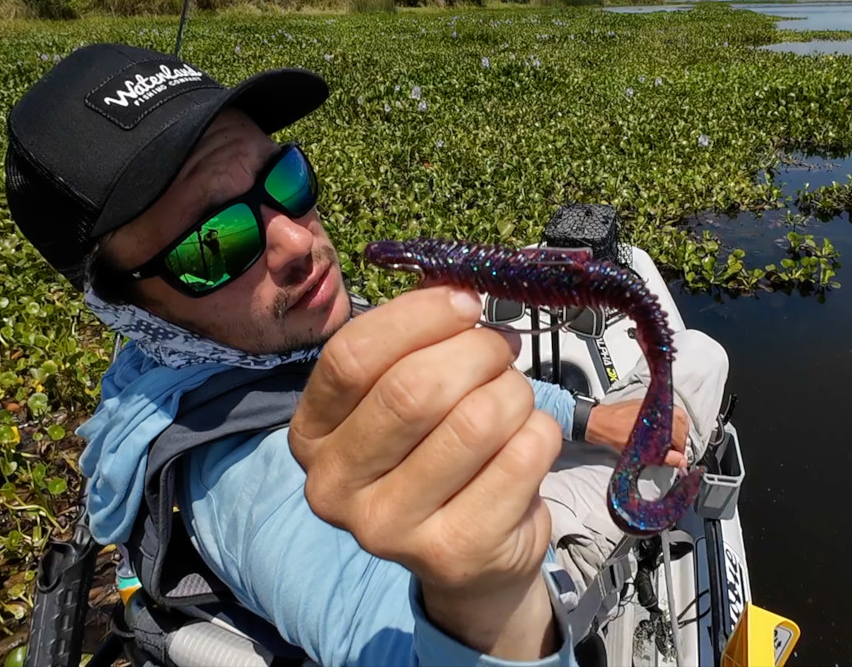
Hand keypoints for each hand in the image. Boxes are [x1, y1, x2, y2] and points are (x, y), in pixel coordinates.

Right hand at [288, 285, 561, 657]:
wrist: (467, 554)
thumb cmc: (432, 454)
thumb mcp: (399, 397)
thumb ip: (414, 346)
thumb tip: (459, 297)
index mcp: (311, 435)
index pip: (352, 357)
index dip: (417, 316)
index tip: (464, 302)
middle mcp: (334, 488)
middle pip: (413, 390)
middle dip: (476, 352)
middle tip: (500, 349)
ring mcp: (390, 530)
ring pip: (475, 421)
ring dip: (513, 392)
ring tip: (513, 399)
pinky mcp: (454, 554)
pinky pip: (520, 458)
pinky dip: (539, 432)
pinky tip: (527, 442)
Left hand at [586, 401, 689, 468]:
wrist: (599, 422)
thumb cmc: (615, 434)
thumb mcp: (642, 452)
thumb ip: (664, 457)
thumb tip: (681, 461)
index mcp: (660, 418)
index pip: (681, 434)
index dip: (681, 449)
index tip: (678, 457)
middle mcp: (660, 408)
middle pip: (682, 423)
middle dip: (681, 438)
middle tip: (674, 451)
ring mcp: (654, 403)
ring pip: (677, 416)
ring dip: (676, 429)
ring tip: (668, 442)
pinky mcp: (648, 402)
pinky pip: (666, 411)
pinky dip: (668, 421)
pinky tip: (661, 431)